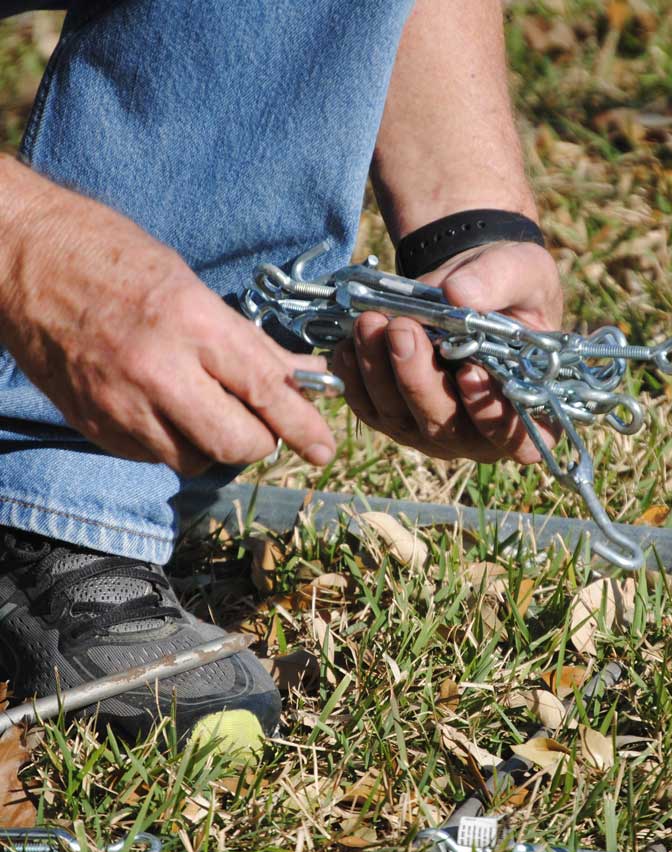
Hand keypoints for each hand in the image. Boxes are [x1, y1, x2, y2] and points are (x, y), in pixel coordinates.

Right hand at [0, 158, 334, 476]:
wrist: (20, 256)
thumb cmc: (113, 258)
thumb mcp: (194, 289)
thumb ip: (250, 344)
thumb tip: (304, 376)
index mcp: (190, 322)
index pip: (265, 389)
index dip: (303, 425)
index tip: (326, 449)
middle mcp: (157, 369)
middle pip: (236, 443)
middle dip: (259, 442)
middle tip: (259, 423)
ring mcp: (120, 403)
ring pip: (196, 460)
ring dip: (214, 444)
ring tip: (203, 406)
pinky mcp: (95, 425)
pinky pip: (155, 457)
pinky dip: (174, 443)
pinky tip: (165, 409)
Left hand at [333, 240, 562, 463]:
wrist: (467, 283)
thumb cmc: (509, 287)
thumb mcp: (519, 271)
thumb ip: (497, 281)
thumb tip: (459, 295)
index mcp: (528, 409)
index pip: (519, 440)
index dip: (494, 418)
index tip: (470, 373)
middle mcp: (480, 434)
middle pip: (446, 430)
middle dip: (418, 380)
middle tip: (402, 329)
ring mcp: (432, 429)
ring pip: (401, 420)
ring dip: (379, 374)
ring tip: (370, 322)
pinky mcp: (394, 415)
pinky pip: (369, 408)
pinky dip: (355, 378)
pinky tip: (349, 342)